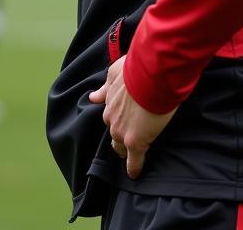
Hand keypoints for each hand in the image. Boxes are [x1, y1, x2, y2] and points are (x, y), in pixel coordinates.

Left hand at [89, 57, 176, 178]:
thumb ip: (105, 88)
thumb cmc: (135, 70)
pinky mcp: (136, 143)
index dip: (117, 120)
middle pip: (113, 132)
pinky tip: (134, 173)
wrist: (149, 76)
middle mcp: (112, 118)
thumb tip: (93, 97)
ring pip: (120, 146)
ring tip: (131, 154)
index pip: (110, 117)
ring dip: (125, 148)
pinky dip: (134, 167)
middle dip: (119, 133)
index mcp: (108, 103)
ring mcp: (122, 132)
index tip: (122, 123)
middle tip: (129, 134)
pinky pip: (134, 161)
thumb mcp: (114, 73)